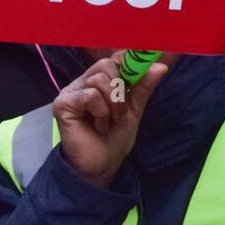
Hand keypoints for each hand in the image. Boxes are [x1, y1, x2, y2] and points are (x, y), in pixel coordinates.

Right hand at [54, 52, 167, 189]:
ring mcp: (70, 91)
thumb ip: (143, 87)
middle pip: (105, 64)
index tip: (139, 76)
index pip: (113, 58)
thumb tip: (161, 66)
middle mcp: (82, 82)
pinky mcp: (62, 103)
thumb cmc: (114, 138)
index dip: (128, 64)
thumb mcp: (134, 110)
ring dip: (113, 104)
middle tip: (121, 113)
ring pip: (98, 79)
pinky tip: (98, 126)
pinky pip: (89, 95)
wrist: (102, 165)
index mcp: (98, 81)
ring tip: (110, 122)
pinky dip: (100, 112)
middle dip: (120, 90)